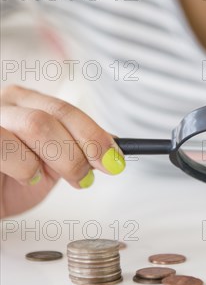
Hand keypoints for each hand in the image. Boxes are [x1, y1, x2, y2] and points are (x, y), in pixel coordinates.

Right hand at [0, 85, 125, 217]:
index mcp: (24, 102)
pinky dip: (24, 166)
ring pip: (36, 125)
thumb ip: (75, 149)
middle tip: (87, 177)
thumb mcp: (47, 164)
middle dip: (81, 149)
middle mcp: (4, 104)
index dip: (94, 134)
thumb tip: (113, 146)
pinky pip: (7, 145)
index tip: (115, 159)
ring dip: (58, 159)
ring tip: (51, 179)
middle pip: (54, 116)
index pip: (65, 109)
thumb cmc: (6, 183)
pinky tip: (24, 177)